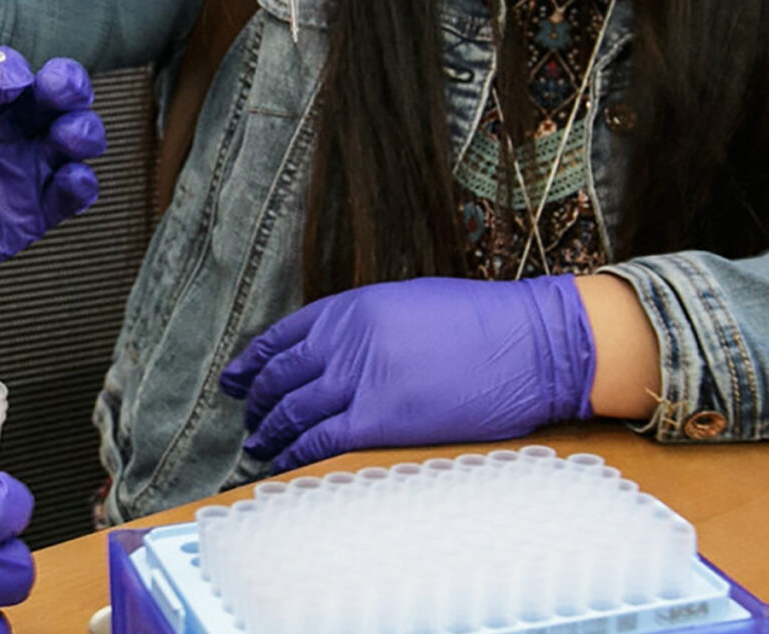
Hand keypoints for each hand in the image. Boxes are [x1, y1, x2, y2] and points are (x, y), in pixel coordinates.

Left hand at [0, 48, 104, 348]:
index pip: (6, 71)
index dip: (12, 70)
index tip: (3, 82)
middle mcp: (0, 130)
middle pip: (54, 97)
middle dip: (68, 86)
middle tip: (58, 89)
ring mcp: (15, 172)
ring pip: (72, 142)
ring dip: (83, 130)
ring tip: (68, 135)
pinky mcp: (24, 216)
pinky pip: (67, 197)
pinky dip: (81, 185)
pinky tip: (70, 178)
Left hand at [218, 275, 595, 470]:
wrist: (531, 343)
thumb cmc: (483, 323)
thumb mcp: (411, 303)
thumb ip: (367, 325)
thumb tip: (337, 352)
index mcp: (353, 307)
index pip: (282, 336)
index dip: (252, 361)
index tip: (237, 378)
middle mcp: (347, 340)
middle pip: (281, 375)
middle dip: (256, 399)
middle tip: (248, 416)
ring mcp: (361, 379)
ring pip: (293, 409)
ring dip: (269, 429)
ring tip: (258, 443)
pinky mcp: (380, 419)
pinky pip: (319, 440)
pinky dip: (293, 454)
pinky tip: (282, 464)